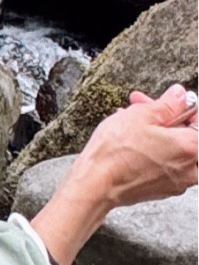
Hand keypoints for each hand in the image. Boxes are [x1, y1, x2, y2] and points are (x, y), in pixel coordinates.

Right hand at [74, 85, 198, 205]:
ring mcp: (176, 183)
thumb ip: (168, 104)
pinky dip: (152, 151)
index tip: (171, 102)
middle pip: (185, 137)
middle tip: (144, 107)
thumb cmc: (118, 151)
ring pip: (172, 150)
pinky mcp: (162, 190)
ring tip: (130, 122)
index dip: (183, 108)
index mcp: (190, 148)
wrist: (98, 182)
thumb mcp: (142, 114)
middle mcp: (189, 170)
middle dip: (164, 118)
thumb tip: (181, 97)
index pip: (198, 123)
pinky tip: (131, 141)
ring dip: (155, 133)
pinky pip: (164, 164)